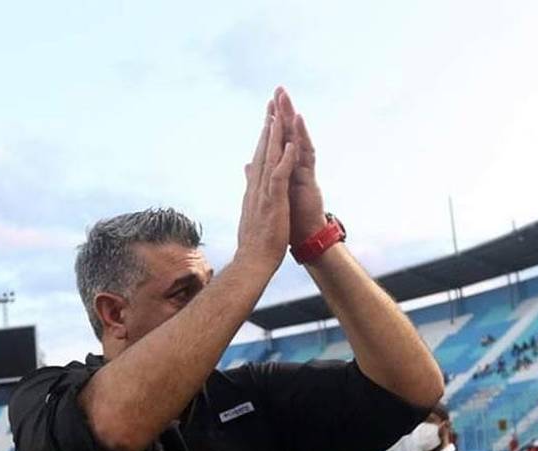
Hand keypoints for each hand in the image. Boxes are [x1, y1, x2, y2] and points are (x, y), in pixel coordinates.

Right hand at [235, 99, 298, 270]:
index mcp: (254, 189)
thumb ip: (250, 192)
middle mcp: (256, 187)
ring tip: (278, 114)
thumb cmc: (254, 242)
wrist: (253, 261)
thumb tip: (247, 177)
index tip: (268, 116)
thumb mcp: (252, 212)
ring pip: (269, 158)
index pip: (259, 157)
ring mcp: (263, 193)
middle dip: (268, 126)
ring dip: (275, 136)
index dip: (264, 135)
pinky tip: (291, 145)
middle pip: (263, 150)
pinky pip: (279, 176)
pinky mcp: (272, 202)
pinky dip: (285, 159)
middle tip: (271, 102)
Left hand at [273, 87, 326, 247]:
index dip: (272, 123)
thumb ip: (262, 175)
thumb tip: (250, 165)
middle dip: (283, 112)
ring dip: (292, 119)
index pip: (277, 141)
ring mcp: (303, 172)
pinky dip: (301, 140)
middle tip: (279, 90)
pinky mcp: (309, 181)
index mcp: (283, 169)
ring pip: (298, 140)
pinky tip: (297, 125)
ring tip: (287, 100)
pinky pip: (306, 156)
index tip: (267, 104)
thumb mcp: (269, 195)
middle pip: (289, 135)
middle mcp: (295, 167)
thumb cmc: (287, 220)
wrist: (302, 239)